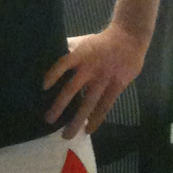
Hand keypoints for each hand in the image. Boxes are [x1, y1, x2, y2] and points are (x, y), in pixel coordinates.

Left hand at [42, 23, 148, 138]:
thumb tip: (46, 57)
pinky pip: (105, 106)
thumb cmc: (100, 42)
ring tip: (67, 134)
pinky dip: (96, 119)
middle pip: (73, 89)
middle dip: (60, 106)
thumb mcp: (82, 41)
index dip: (53, 74)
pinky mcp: (117, 86)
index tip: (43, 87)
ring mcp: (104, 78)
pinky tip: (88, 129)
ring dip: (77, 120)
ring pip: (89, 103)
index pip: (63, 64)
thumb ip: (67, 50)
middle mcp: (91, 68)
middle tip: (49, 120)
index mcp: (80, 55)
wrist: (129, 38)